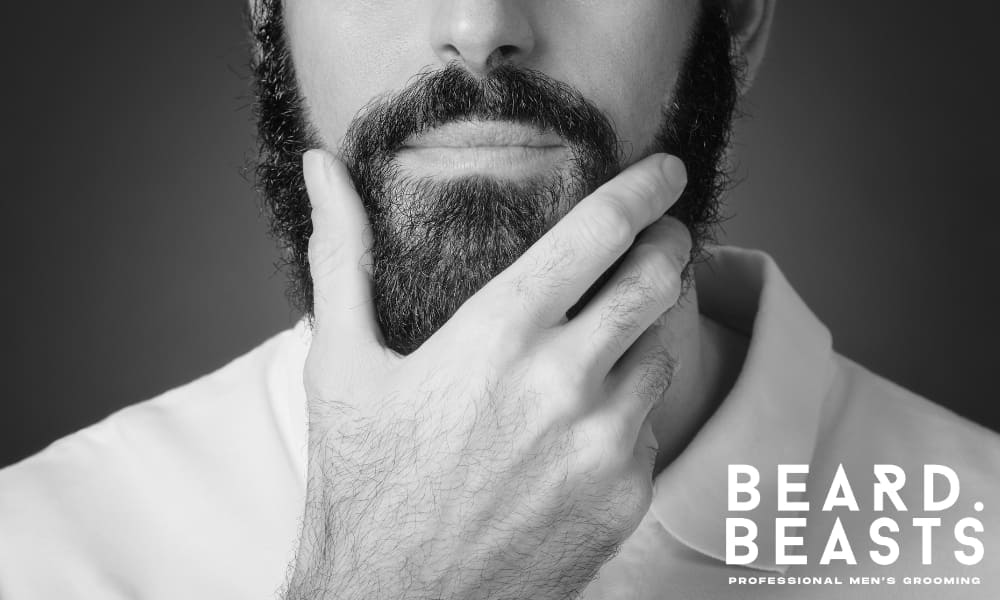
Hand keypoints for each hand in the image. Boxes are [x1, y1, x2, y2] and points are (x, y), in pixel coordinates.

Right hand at [284, 149, 690, 599]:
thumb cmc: (364, 489)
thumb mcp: (341, 367)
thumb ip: (341, 258)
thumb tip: (323, 172)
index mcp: (499, 335)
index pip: (600, 232)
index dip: (644, 190)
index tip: (666, 173)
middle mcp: (565, 383)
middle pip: (657, 281)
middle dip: (669, 246)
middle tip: (663, 238)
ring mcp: (604, 444)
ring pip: (662, 353)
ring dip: (645, 332)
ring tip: (606, 338)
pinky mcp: (624, 496)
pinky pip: (651, 425)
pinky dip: (630, 407)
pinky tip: (584, 420)